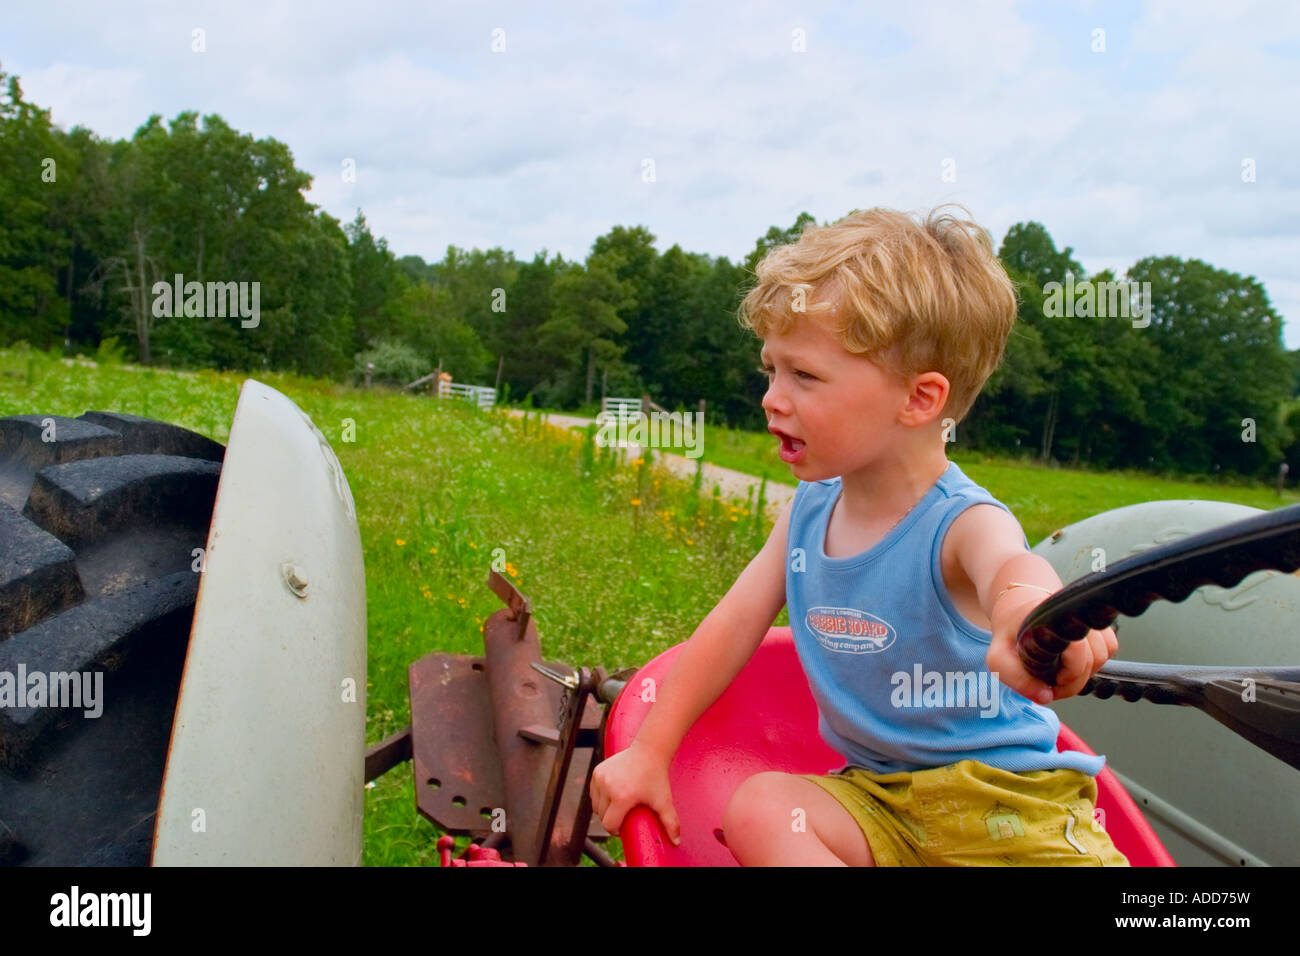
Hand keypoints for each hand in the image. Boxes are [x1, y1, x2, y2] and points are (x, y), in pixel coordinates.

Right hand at [589, 739, 681, 845]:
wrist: (649, 751)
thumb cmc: (656, 777)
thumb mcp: (664, 801)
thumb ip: (671, 823)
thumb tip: (676, 842)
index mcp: (622, 797)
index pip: (609, 824)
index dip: (617, 829)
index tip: (625, 825)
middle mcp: (608, 787)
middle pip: (602, 816)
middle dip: (612, 818)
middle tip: (625, 813)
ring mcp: (600, 778)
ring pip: (596, 805)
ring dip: (605, 809)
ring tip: (619, 804)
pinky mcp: (597, 771)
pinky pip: (594, 793)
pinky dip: (600, 797)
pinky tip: (612, 795)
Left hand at [985, 588, 1118, 704]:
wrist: (1017, 608)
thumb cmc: (1008, 635)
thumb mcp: (998, 659)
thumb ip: (1017, 679)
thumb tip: (1046, 697)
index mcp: (1049, 621)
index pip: (1079, 650)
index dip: (1070, 674)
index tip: (1053, 681)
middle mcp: (1073, 615)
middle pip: (1094, 658)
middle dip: (1074, 681)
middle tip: (1053, 685)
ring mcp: (1088, 618)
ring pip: (1103, 656)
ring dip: (1084, 673)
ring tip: (1060, 673)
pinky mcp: (1098, 624)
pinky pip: (1109, 649)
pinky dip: (1094, 663)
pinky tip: (1073, 663)